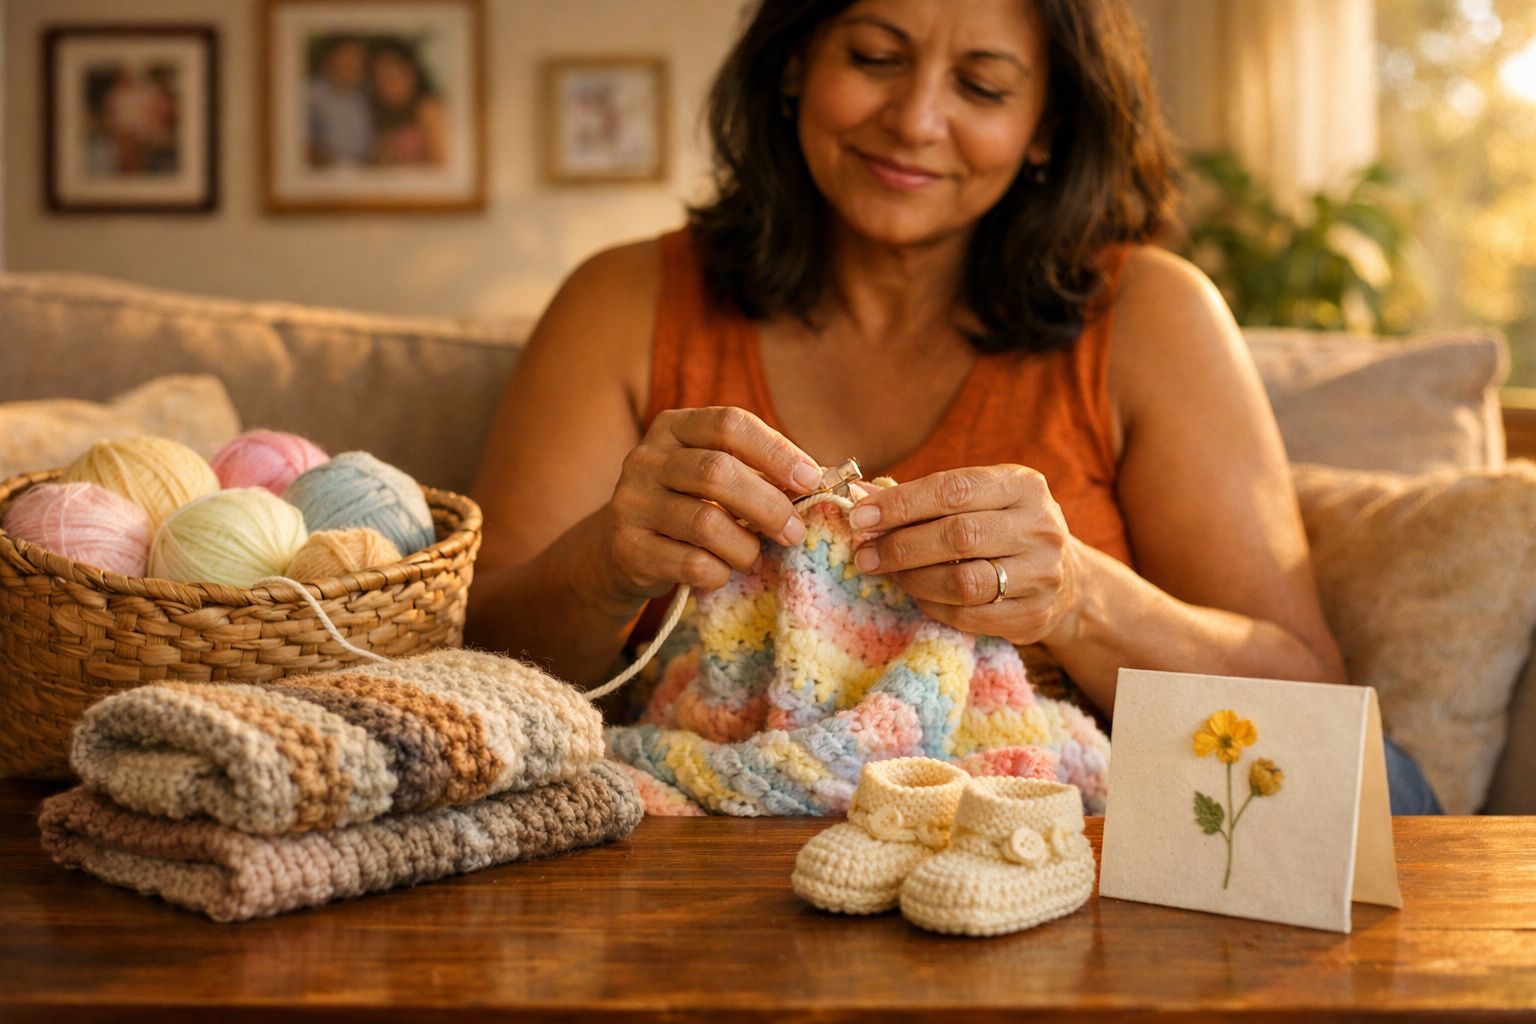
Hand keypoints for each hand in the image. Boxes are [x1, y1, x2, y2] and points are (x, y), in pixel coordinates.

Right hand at [595, 406, 822, 603]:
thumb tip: (825, 479)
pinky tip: (723, 571)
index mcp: (674, 427)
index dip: (775, 450)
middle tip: (794, 531)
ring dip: (745, 546)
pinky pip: (690, 563)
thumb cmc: (688, 505)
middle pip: (716, 472)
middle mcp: (645, 458)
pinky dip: (719, 572)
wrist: (621, 548)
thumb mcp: (717, 477)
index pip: (729, 423)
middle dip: (768, 504)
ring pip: (705, 522)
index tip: (810, 479)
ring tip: (755, 556)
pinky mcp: (627, 547)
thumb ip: (762, 472)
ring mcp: (630, 502)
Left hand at [847, 465, 1082, 643]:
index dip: (902, 504)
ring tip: (889, 573)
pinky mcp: (1033, 615)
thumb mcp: (979, 499)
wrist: (1066, 577)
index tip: (861, 517)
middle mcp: (1040, 527)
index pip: (954, 490)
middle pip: (958, 537)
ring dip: (914, 579)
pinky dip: (933, 606)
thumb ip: (926, 498)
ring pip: (963, 582)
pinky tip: (918, 594)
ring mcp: (1042, 575)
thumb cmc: (1001, 528)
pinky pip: (969, 616)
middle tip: (866, 553)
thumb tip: (862, 497)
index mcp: (1023, 485)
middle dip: (901, 546)